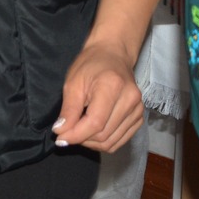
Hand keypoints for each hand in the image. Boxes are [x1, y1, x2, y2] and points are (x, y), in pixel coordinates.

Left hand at [53, 39, 145, 153]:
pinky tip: (92, 132)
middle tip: (67, 132)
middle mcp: (130, 99)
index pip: (95, 123)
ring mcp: (138, 109)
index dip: (76, 135)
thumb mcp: (73, 83)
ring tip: (79, 131)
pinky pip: (119, 140)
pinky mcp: (139, 117)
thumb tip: (61, 133)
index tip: (60, 138)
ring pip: (111, 142)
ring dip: (91, 143)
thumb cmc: (90, 65)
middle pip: (103, 135)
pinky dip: (103, 142)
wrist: (113, 55)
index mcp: (112, 86)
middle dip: (81, 139)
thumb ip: (68, 110)